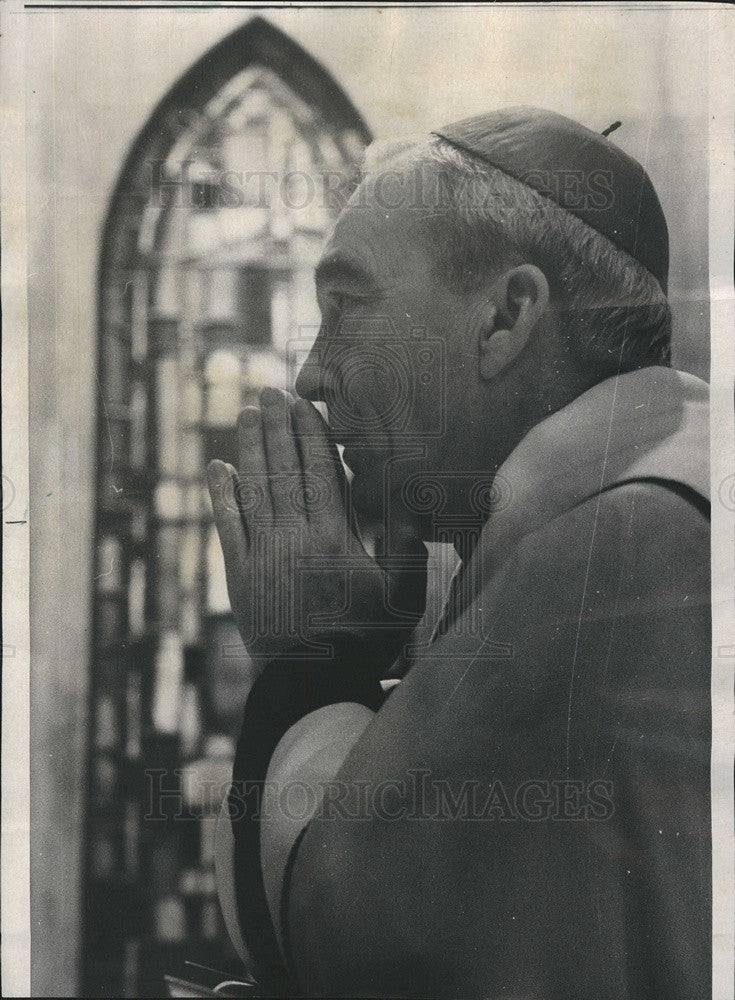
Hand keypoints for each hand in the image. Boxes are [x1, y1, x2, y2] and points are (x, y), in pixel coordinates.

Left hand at [207, 387, 427, 678]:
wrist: (314, 683)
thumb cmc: (365, 639)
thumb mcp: (402, 595)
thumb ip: (407, 545)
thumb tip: (409, 497)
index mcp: (334, 536)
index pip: (319, 470)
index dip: (308, 433)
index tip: (301, 403)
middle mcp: (294, 535)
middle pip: (283, 469)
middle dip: (275, 427)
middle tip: (267, 392)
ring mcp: (263, 554)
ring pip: (253, 488)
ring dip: (248, 448)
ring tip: (244, 414)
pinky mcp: (240, 575)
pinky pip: (227, 525)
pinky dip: (220, 494)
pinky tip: (216, 467)